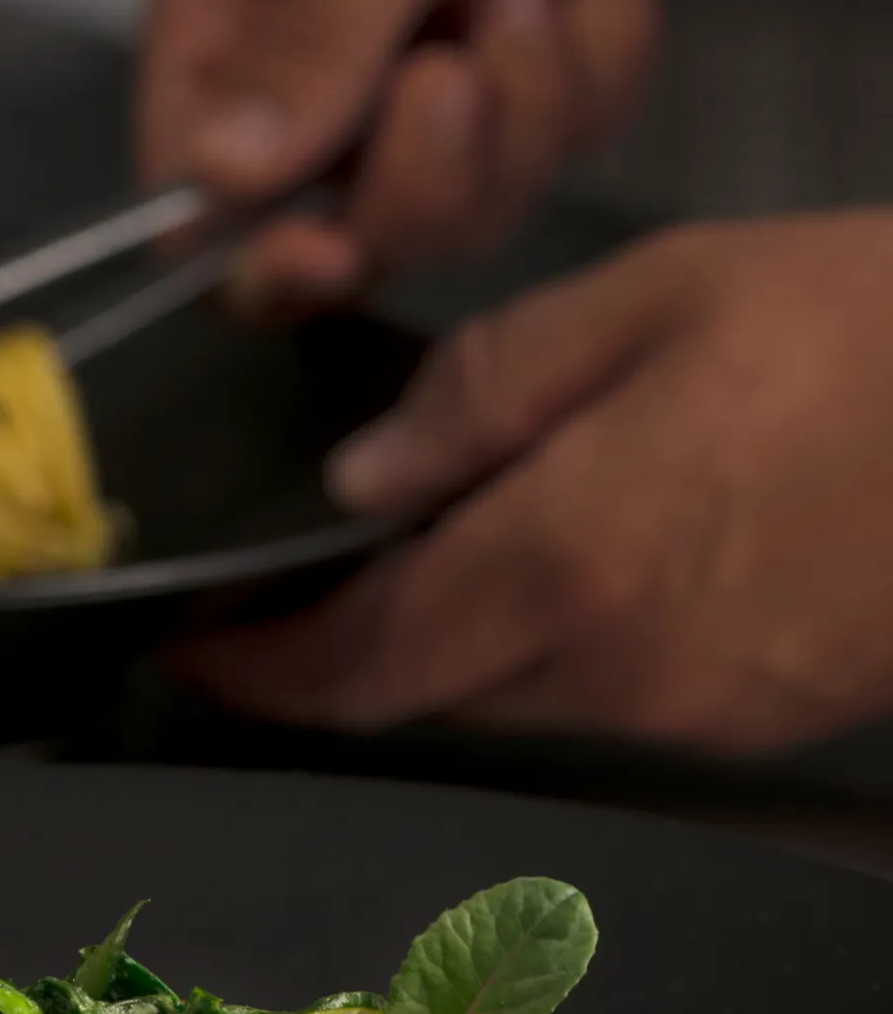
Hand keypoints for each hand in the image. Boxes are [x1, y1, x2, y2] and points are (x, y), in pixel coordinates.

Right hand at [141, 0, 892, 306]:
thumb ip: (309, 44)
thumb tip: (218, 175)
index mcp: (226, 14)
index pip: (188, 195)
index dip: (253, 249)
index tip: (333, 245)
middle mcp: (305, 70)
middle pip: (338, 228)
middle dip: (434, 160)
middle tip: (467, 60)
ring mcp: (412, 90)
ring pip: (462, 207)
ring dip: (530, 95)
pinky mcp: (513, 94)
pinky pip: (556, 157)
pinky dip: (595, 63)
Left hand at [181, 214, 892, 753]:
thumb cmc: (865, 330)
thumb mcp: (650, 302)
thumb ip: (484, 393)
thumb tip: (365, 479)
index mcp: (564, 565)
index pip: (355, 665)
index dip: (254, 669)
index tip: (190, 650)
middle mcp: (615, 670)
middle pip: (419, 696)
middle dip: (332, 658)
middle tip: (276, 593)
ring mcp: (692, 707)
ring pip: (504, 701)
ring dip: (435, 647)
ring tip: (405, 557)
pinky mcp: (752, 711)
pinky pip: (597, 695)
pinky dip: (536, 645)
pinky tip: (550, 561)